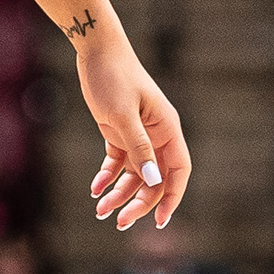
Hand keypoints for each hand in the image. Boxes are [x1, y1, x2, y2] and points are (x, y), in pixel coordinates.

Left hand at [78, 33, 190, 229]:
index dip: (172, 197)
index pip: (178, 171)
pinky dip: (107, 177)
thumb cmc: (113, 77)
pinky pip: (117, 163)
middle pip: (154, 178)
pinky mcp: (118, 132)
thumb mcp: (122, 115)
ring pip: (134, 174)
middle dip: (138, 202)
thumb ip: (138, 148)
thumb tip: (153, 181)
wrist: (96, 51)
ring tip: (100, 210)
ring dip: (119, 194)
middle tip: (120, 222)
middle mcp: (156, 135)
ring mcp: (137, 135)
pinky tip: (95, 189)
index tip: (160, 220)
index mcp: (167, 129)